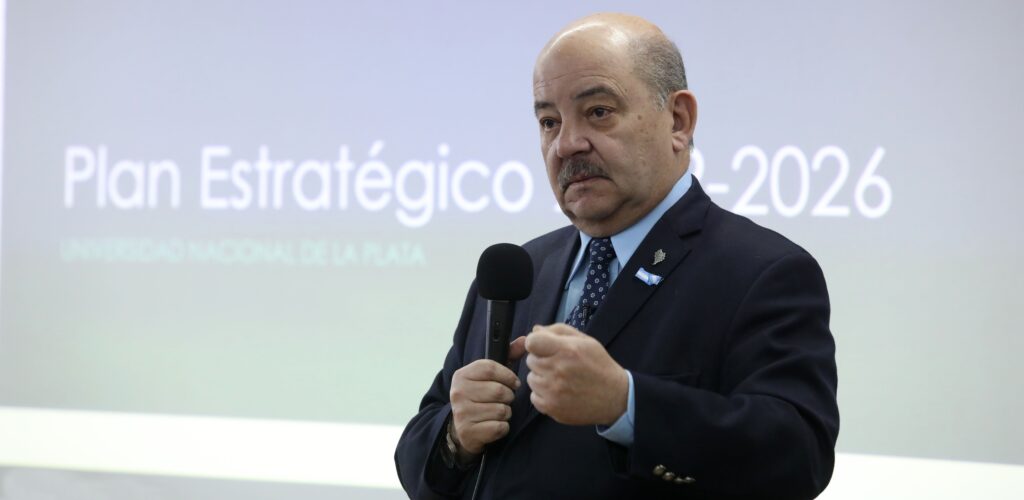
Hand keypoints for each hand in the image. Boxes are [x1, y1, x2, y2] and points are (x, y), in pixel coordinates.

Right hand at [449, 342, 526, 456]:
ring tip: (498, 412)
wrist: (462, 428)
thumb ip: (508, 356)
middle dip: (509, 396)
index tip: (514, 382)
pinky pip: (499, 427)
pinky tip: (494, 425)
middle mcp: (458, 392)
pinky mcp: (468, 432)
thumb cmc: (481, 396)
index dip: (508, 375)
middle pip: (498, 391)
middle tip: (505, 399)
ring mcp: (462, 413)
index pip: (490, 368)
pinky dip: (502, 427)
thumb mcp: (490, 375)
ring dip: (506, 413)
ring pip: (501, 410)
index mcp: (462, 375)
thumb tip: (526, 339)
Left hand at [521, 323, 628, 425]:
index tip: (543, 347)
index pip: (531, 342)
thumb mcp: (585, 341)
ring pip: (531, 378)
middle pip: (530, 360)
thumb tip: (534, 330)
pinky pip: (534, 396)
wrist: (614, 396)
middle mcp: (558, 370)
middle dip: (541, 360)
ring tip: (560, 379)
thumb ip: (558, 331)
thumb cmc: (599, 365)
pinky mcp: (552, 407)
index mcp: (566, 350)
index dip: (535, 343)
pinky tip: (558, 392)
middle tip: (558, 364)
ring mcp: (553, 391)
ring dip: (541, 378)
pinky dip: (543, 394)